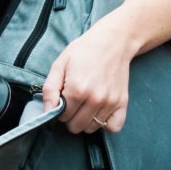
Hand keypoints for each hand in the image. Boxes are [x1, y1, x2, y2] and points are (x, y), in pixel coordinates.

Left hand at [42, 20, 134, 134]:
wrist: (113, 41)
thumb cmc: (84, 51)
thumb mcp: (60, 64)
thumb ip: (50, 89)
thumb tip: (48, 111)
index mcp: (77, 89)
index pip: (62, 116)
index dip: (59, 109)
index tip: (63, 99)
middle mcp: (95, 99)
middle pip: (76, 126)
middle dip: (71, 117)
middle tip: (73, 102)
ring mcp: (110, 102)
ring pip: (92, 128)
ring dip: (86, 121)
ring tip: (86, 105)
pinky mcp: (122, 103)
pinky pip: (113, 127)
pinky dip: (106, 124)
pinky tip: (99, 112)